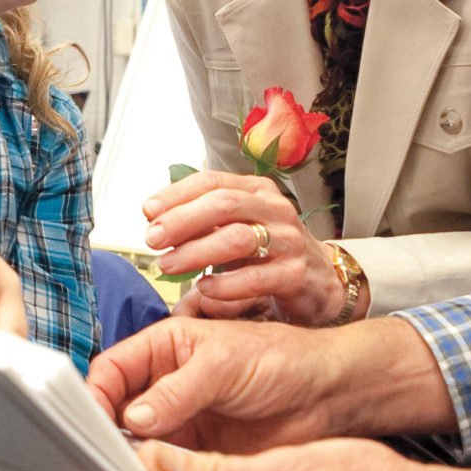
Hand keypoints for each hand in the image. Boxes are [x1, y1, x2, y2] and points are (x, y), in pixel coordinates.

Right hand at [86, 317, 350, 453]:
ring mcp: (177, 426)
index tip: (85, 424)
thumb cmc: (282, 360)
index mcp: (162, 350)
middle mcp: (162, 389)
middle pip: (113, 413)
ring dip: (125, 464)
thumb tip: (134, 418)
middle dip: (101, 435)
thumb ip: (178, 390)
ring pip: (133, 448)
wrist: (328, 397)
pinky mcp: (196, 460)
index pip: (110, 371)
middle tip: (96, 460)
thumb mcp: (225, 365)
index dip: (92, 395)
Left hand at [144, 170, 343, 325]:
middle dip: (182, 220)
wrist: (322, 280)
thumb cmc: (271, 251)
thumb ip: (202, 220)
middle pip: (223, 204)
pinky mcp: (296, 274)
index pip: (211, 181)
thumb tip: (154, 217)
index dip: (176, 194)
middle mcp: (275, 209)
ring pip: (238, 238)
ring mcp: (289, 241)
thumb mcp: (238, 226)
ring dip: (197, 251)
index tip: (148, 211)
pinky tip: (204, 289)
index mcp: (256, 190)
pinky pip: (257, 277)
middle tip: (153, 239)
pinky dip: (226, 284)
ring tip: (169, 265)